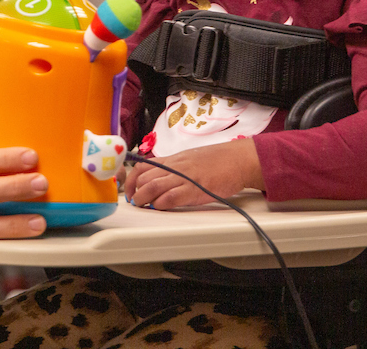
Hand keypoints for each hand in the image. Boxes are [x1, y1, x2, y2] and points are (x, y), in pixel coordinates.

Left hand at [124, 139, 263, 209]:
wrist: (237, 160)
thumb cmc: (217, 161)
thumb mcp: (190, 159)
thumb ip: (174, 168)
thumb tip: (159, 177)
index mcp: (173, 160)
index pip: (143, 166)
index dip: (131, 179)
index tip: (129, 189)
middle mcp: (175, 167)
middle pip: (144, 178)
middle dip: (134, 191)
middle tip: (135, 201)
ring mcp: (184, 178)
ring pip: (153, 187)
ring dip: (143, 198)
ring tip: (142, 205)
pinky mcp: (195, 190)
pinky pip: (171, 197)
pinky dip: (160, 203)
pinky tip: (159, 207)